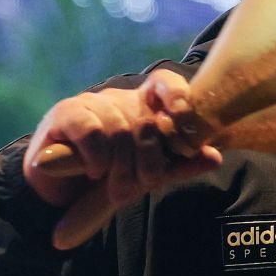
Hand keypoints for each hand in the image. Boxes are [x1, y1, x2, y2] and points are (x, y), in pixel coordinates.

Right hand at [23, 68, 221, 249]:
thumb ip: (178, 166)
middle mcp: (119, 99)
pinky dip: (97, 157)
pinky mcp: (65, 113)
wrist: (61, 193)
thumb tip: (214, 156)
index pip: (165, 82)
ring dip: (121, 167)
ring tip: (114, 186)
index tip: (184, 119)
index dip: (178, 96)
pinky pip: (91, 130)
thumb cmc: (108, 177)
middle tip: (140, 184)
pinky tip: (94, 171)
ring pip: (120, 128)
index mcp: (143, 106)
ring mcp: (92, 103)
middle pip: (146, 121)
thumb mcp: (147, 175)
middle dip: (148, 161)